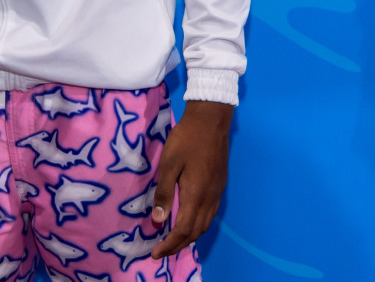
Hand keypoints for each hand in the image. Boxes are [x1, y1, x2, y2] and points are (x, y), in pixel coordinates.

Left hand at [151, 100, 231, 259]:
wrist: (211, 121)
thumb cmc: (186, 139)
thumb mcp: (168, 164)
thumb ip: (164, 193)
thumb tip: (157, 221)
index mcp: (196, 196)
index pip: (183, 230)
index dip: (169, 245)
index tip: (155, 253)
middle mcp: (209, 199)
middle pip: (195, 232)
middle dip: (178, 245)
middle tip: (161, 251)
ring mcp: (217, 193)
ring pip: (205, 225)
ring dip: (189, 237)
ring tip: (172, 240)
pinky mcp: (219, 186)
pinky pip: (210, 214)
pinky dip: (198, 225)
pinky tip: (188, 220)